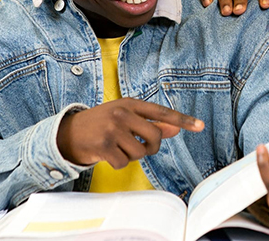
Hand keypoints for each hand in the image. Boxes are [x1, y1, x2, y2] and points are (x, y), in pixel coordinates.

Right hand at [57, 98, 203, 167]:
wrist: (68, 133)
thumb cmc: (103, 124)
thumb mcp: (126, 118)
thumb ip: (150, 123)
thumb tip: (175, 130)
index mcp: (130, 104)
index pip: (162, 112)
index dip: (182, 120)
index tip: (200, 126)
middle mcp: (122, 113)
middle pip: (155, 137)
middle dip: (151, 147)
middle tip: (140, 147)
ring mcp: (112, 129)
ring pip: (140, 152)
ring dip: (132, 156)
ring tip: (119, 148)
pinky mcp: (103, 145)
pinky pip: (124, 163)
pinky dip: (118, 164)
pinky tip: (108, 155)